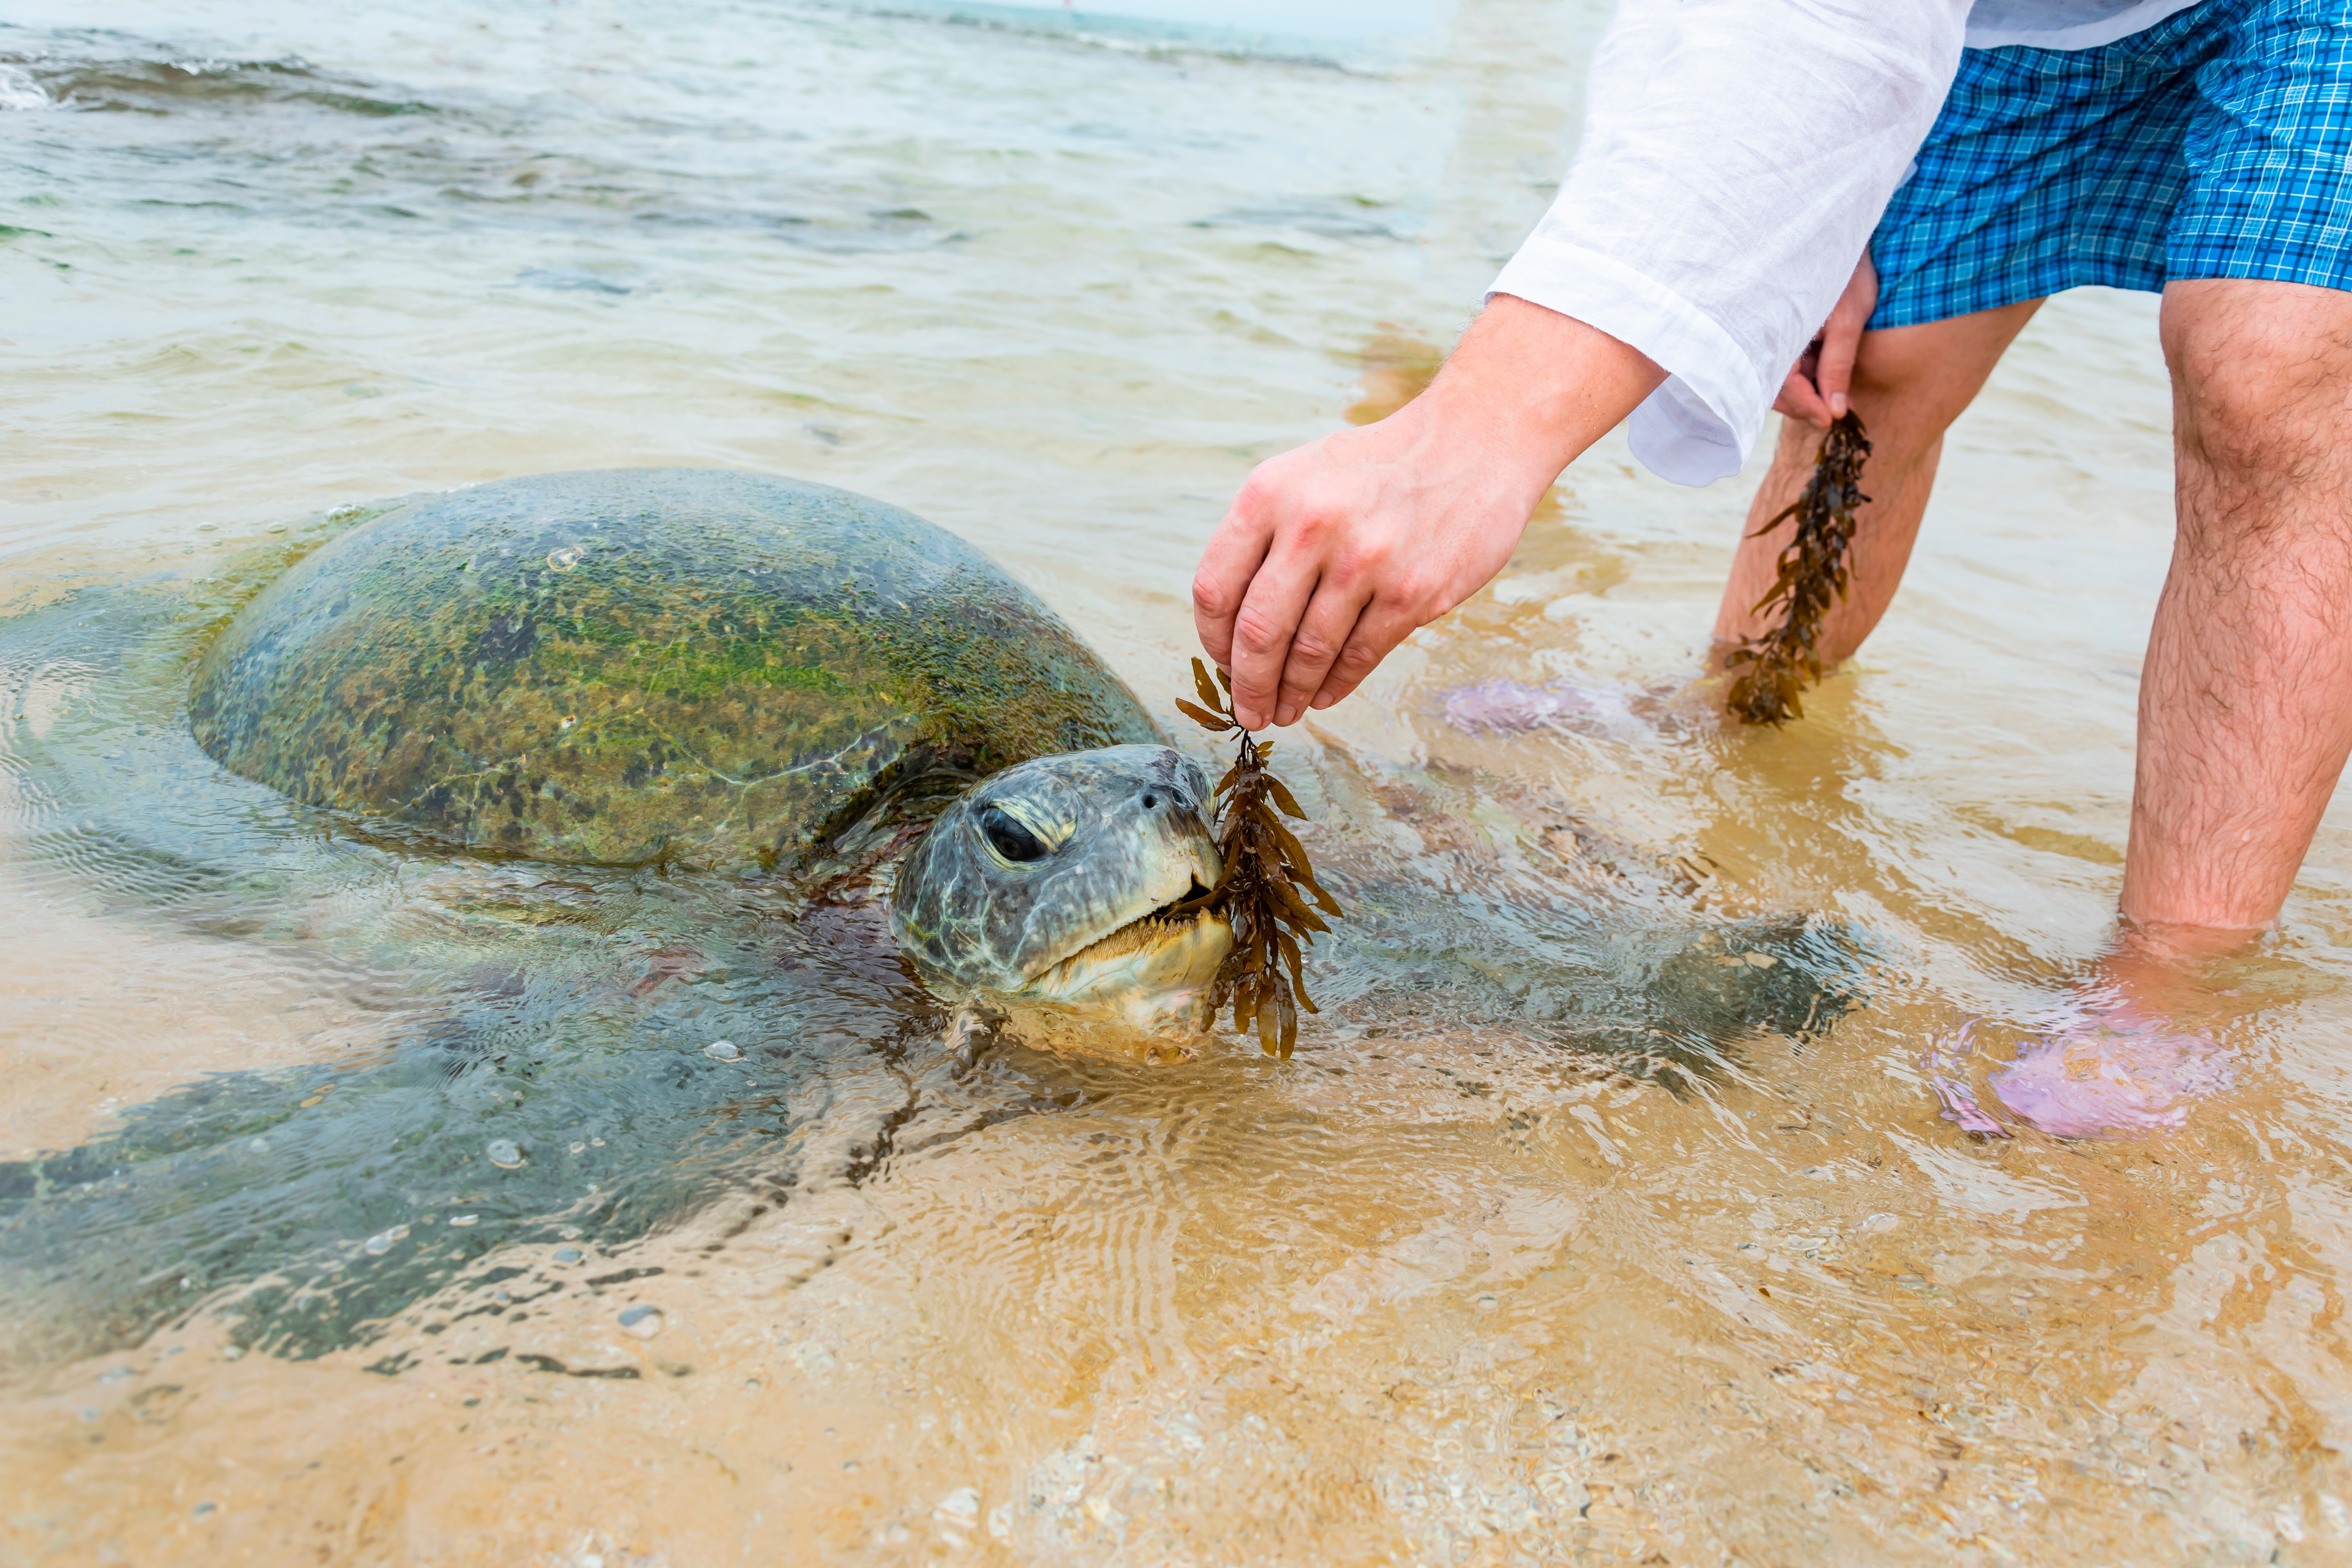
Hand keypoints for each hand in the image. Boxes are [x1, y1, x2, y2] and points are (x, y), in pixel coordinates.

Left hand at [1192, 296, 1664, 729]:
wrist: (1475, 441)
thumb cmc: (1380, 466)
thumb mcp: (1304, 475)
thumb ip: (1263, 535)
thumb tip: (1232, 622)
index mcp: (1270, 493)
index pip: (1215, 588)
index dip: (1212, 640)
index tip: (1222, 662)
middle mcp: (1311, 525)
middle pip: (1257, 632)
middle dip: (1248, 684)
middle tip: (1248, 712)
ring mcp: (1364, 562)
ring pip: (1309, 652)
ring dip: (1291, 693)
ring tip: (1284, 710)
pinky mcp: (1412, 593)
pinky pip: (1359, 656)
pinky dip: (1335, 685)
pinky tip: (1324, 695)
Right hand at [1773, 252, 1877, 426]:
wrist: (1842, 235)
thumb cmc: (1847, 273)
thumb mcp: (1848, 321)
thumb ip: (1838, 365)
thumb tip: (1835, 410)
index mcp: (1779, 330)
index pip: (1783, 384)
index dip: (1806, 406)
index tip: (1829, 420)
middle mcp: (1767, 334)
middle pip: (1776, 387)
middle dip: (1806, 405)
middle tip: (1835, 414)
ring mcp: (1773, 333)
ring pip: (1780, 379)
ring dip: (1807, 394)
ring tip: (1838, 399)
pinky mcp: (1781, 331)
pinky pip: (1785, 363)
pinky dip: (1806, 377)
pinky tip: (1828, 380)